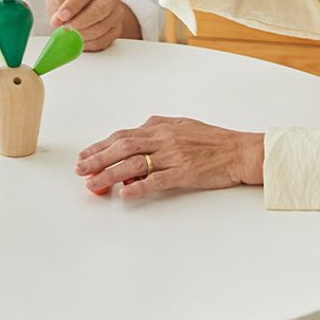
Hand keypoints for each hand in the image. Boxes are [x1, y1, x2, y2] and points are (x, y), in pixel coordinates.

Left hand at [46, 0, 136, 50]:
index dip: (74, 4)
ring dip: (81, 34)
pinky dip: (87, 44)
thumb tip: (57, 20)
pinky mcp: (116, 30)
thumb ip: (56, 2)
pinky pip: (102, 41)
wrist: (85, 7)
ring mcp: (117, 13)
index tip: (61, 15)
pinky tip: (76, 40)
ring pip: (101, 27)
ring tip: (67, 34)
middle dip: (80, 21)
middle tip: (65, 28)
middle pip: (100, 9)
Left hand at [76, 116, 263, 197]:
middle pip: (122, 147)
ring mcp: (173, 155)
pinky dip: (140, 187)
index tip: (85, 155)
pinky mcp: (185, 172)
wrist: (240, 150)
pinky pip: (157, 180)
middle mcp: (163, 138)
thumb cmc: (213, 139)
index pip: (122, 135)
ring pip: (134, 164)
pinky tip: (126, 194)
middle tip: (80, 169)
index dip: (101, 146)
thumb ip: (157, 130)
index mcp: (159, 126)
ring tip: (94, 183)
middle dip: (97, 158)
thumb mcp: (181, 125)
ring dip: (110, 174)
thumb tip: (135, 138)